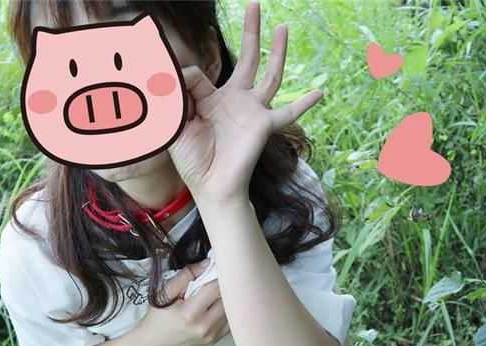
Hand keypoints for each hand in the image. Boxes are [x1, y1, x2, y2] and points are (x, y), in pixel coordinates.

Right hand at [135, 261, 229, 345]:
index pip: (215, 288)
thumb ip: (185, 276)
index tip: (216, 266)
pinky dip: (227, 309)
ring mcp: (212, 336)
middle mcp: (204, 327)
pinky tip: (216, 304)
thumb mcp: (163, 293)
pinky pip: (230, 320)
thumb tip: (207, 264)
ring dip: (227, 297)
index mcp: (190, 314)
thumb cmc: (156, 319)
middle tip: (218, 276)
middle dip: (224, 284)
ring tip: (216, 290)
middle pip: (227, 298)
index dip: (218, 274)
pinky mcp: (216, 340)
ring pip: (232, 309)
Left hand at [167, 2, 322, 204]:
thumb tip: (181, 69)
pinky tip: (320, 92)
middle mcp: (236, 100)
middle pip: (247, 58)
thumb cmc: (192, 160)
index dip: (180, 81)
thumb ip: (176, 96)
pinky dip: (304, 103)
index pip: (198, 74)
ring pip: (270, 75)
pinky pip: (288, 113)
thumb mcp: (176, 124)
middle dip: (251, 31)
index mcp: (211, 98)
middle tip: (254, 4)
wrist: (210, 187)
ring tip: (282, 27)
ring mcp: (253, 111)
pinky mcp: (264, 126)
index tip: (166, 88)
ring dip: (277, 51)